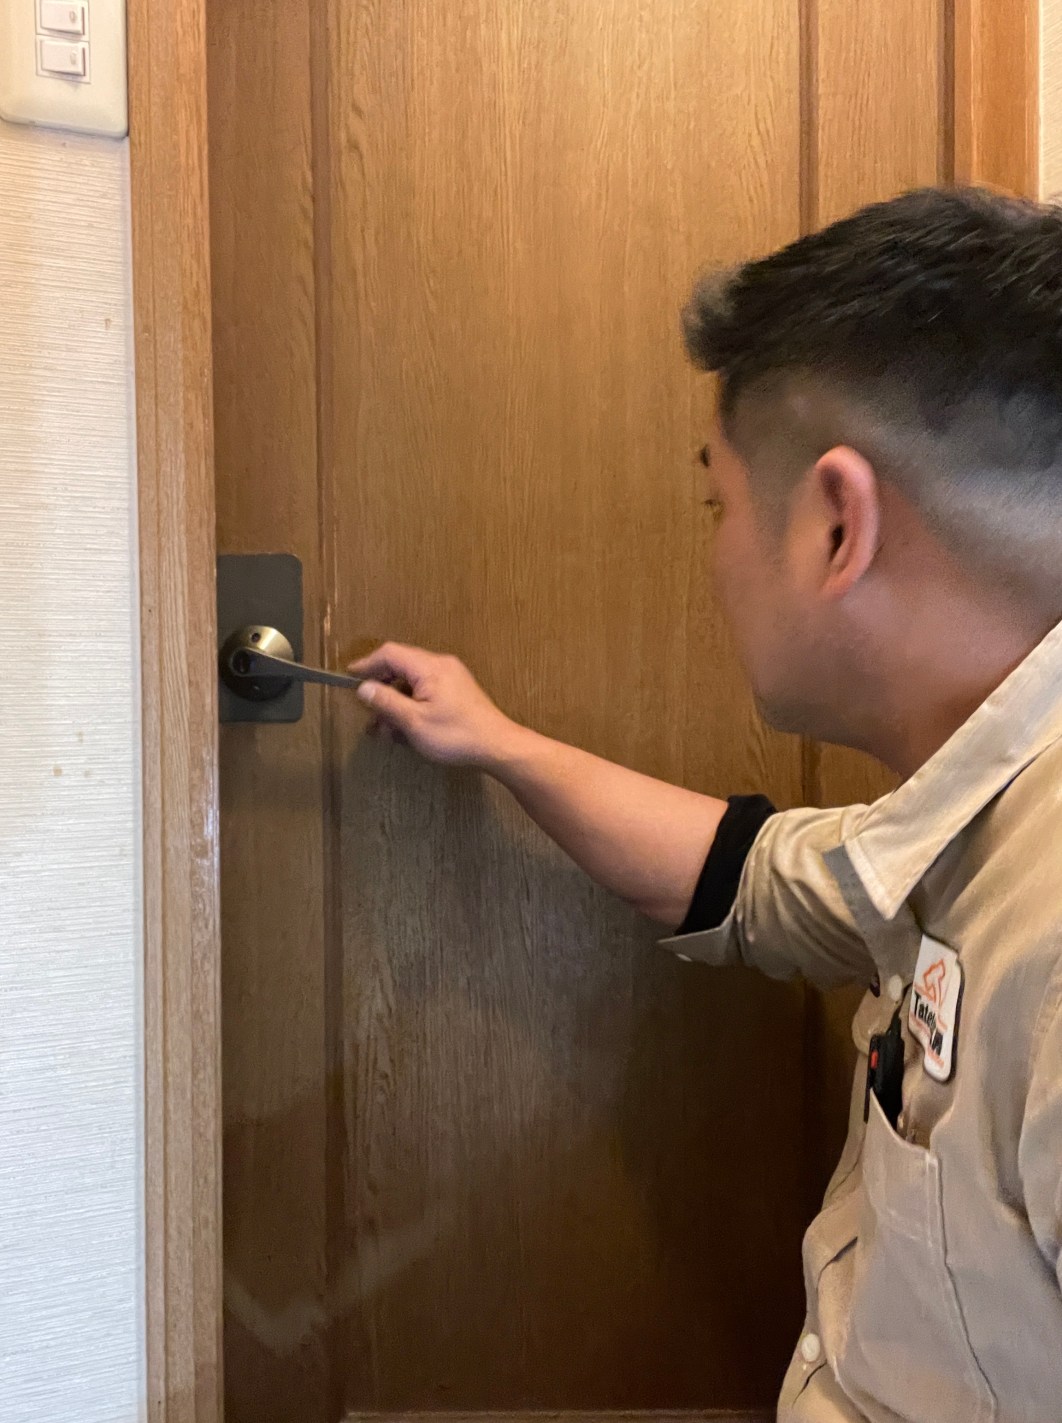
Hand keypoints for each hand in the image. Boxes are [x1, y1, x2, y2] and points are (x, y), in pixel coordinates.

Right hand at [349, 643, 520, 768]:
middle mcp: (441, 665)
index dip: (367, 664)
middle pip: (400, 666)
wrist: (497, 746)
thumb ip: (386, 702)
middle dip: (381, 689)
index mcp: (429, 667)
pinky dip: (411, 705)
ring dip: (396, 702)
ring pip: (412, 682)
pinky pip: (426, 691)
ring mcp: (451, 677)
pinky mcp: (457, 691)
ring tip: (386, 729)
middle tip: (369, 713)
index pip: (390, 653)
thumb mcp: (414, 722)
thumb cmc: (456, 735)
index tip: (349, 677)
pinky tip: (405, 728)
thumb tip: (364, 688)